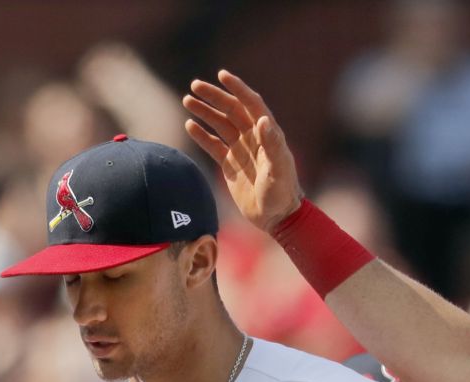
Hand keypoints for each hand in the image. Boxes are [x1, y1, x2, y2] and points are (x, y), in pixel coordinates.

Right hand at [183, 70, 304, 232]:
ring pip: (220, 124)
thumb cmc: (282, 193)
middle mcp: (253, 137)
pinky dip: (202, 135)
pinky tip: (189, 125)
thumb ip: (272, 144)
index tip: (222, 75)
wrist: (276, 217)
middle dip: (213, 97)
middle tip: (194, 86)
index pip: (251, 104)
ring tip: (187, 101)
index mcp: (267, 134)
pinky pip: (213, 145)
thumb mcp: (279, 169)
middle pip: (231, 110)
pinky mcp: (230, 165)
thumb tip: (262, 119)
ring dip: (204, 112)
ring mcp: (240, 150)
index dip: (238, 88)